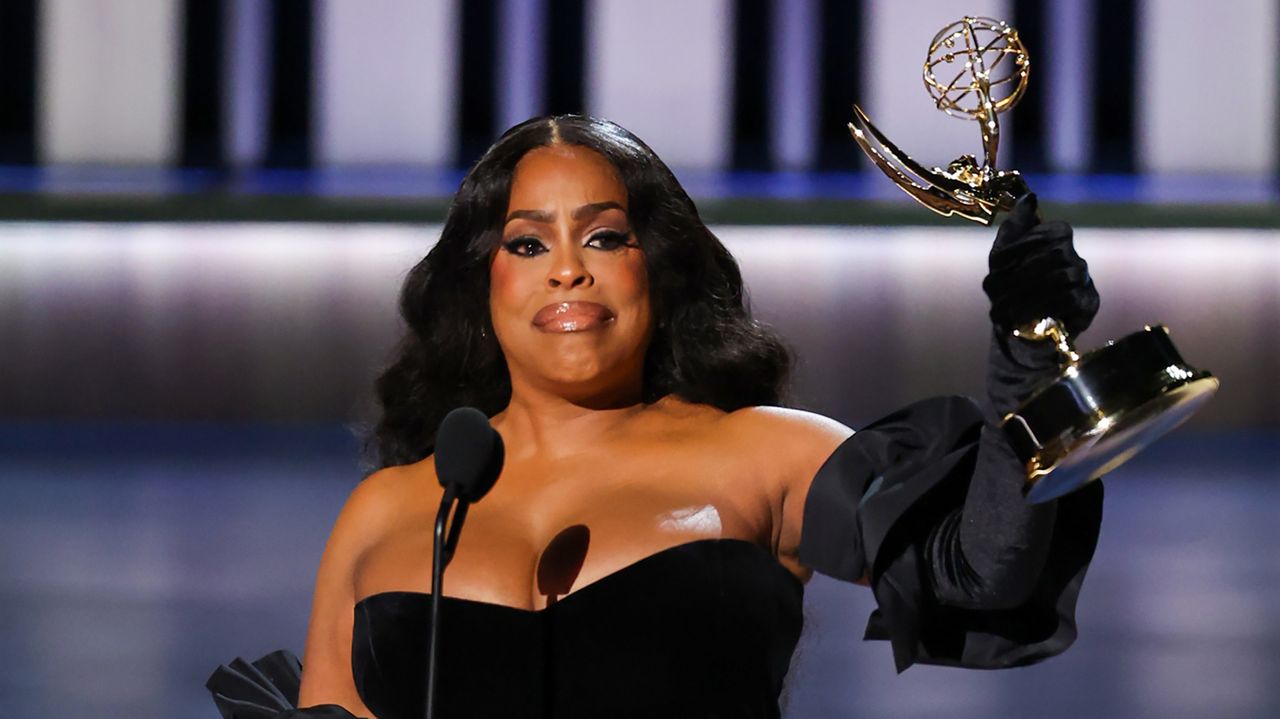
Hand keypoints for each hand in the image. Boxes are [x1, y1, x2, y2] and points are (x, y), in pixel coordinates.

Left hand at [982, 193, 1098, 337]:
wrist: (1017, 326)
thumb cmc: (1009, 284)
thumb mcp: (1002, 253)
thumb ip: (1015, 225)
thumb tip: (1029, 196)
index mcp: (1057, 235)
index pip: (1047, 233)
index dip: (1019, 250)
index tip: (996, 267)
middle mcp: (1073, 254)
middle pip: (1053, 256)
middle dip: (1020, 276)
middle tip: (996, 294)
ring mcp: (1084, 278)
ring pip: (1062, 277)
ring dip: (1029, 295)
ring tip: (1006, 310)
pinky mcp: (1089, 303)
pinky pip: (1071, 299)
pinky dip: (1044, 308)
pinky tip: (1025, 317)